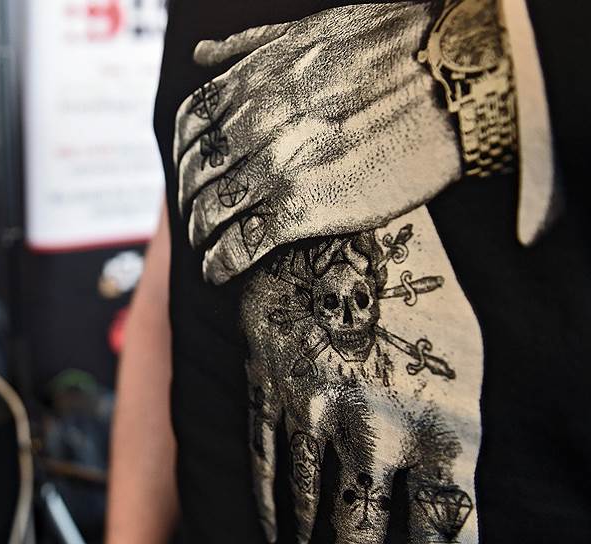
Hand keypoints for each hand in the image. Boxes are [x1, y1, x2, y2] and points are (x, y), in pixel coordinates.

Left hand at [174, 1, 462, 284]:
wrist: (453, 80)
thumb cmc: (390, 46)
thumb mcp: (308, 29)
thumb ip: (249, 46)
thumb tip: (202, 57)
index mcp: (252, 81)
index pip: (191, 126)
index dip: (184, 155)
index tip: (191, 171)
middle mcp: (253, 124)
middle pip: (196, 173)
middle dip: (189, 198)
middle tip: (197, 216)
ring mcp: (275, 167)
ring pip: (211, 211)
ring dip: (200, 234)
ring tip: (206, 246)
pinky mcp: (303, 208)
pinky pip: (241, 244)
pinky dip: (220, 262)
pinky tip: (218, 271)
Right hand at [239, 208, 481, 542]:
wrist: (344, 214)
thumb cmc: (419, 286)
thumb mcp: (463, 359)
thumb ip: (455, 435)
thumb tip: (447, 495)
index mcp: (439, 423)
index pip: (444, 529)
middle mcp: (373, 426)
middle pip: (367, 532)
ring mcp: (312, 408)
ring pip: (308, 507)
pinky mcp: (268, 386)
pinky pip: (265, 463)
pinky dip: (270, 508)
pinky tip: (276, 534)